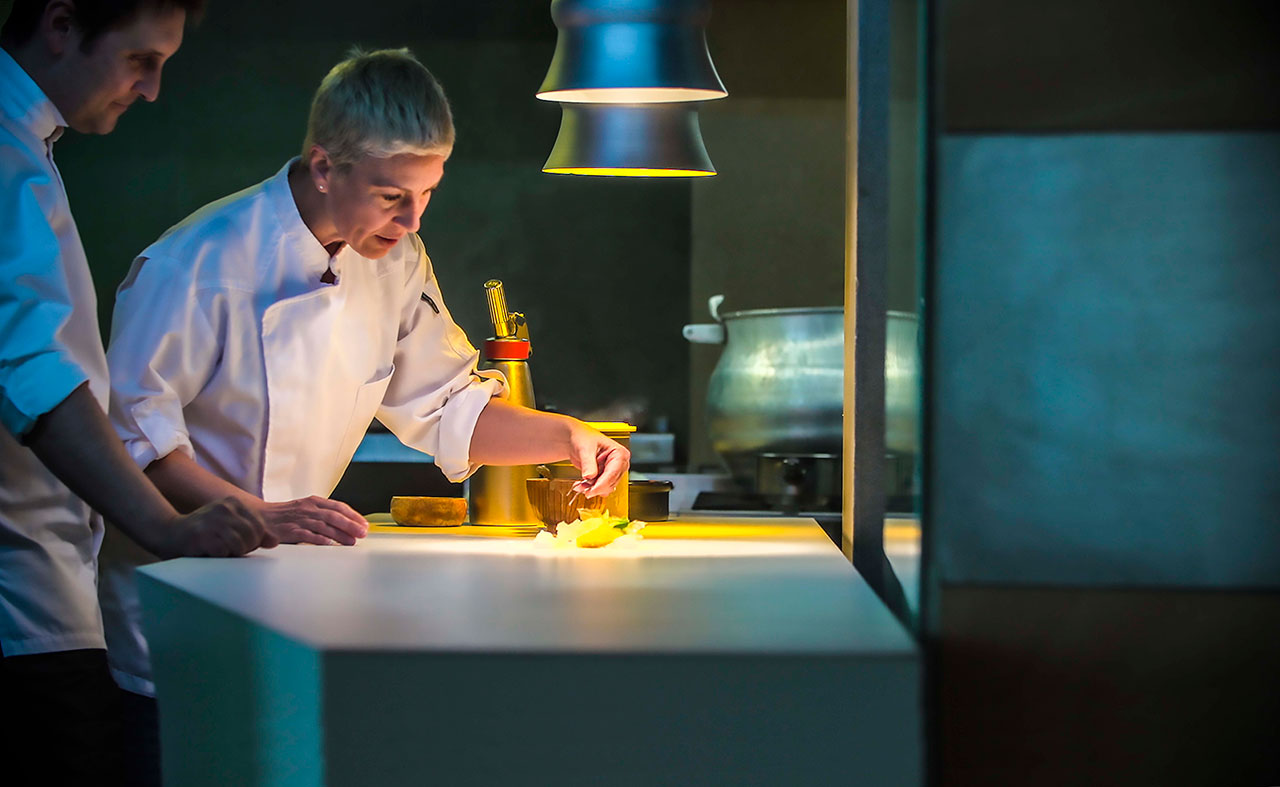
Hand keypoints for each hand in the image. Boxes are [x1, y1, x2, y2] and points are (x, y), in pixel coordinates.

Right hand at [158, 497, 277, 558]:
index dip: (254, 541)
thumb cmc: (205, 533)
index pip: (260, 527)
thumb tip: (274, 541)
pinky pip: (223, 552)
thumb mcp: (231, 527)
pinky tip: (210, 552)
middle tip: (229, 550)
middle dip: (244, 549)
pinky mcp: (201, 535)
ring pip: (239, 545)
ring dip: (232, 554)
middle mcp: (224, 508)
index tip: (240, 544)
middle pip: (252, 536)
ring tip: (220, 551)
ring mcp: (212, 520)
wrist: (170, 533)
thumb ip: (254, 532)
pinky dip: (220, 557)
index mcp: (234, 503)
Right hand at [254, 496, 368, 545]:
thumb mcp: (308, 509)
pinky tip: (330, 544)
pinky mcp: (291, 530)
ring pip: (324, 526)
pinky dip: (319, 539)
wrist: (262, 517)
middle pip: (334, 516)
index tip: (364, 524)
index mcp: (314, 501)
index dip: (353, 515)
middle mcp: (309, 509)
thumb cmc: (287, 515)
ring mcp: (300, 519)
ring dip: (339, 534)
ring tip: (351, 542)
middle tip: (362, 533)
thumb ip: (325, 514)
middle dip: (350, 525)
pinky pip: (308, 535)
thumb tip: (347, 524)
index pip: (338, 506)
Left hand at [567, 422, 630, 497]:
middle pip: (610, 484)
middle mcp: (619, 464)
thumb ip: (588, 463)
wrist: (576, 439)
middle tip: (581, 487)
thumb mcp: (585, 448)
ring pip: (605, 488)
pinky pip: (599, 487)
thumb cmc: (583, 437)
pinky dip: (589, 488)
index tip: (590, 491)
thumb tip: (589, 475)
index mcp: (619, 454)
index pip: (613, 474)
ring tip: (579, 485)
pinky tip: (581, 484)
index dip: (601, 485)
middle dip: (595, 487)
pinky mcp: (605, 476)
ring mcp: (612, 471)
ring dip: (591, 489)